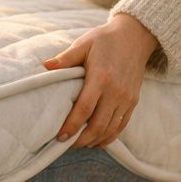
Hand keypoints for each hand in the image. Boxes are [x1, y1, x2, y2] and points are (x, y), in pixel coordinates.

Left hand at [43, 12, 158, 147]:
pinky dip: (110, 136)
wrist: (136, 36)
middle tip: (66, 144)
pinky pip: (122, 125)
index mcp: (101, 78)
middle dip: (81, 139)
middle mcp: (116, 91)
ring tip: (79, 144)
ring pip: (110, 128)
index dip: (72, 126)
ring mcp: (126, 98)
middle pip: (98, 125)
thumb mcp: (84, 44)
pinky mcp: (133, 101)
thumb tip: (44, 66)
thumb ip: (66, 58)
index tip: (60, 136)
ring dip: (94, 140)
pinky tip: (98, 141)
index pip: (84, 109)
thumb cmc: (105, 39)